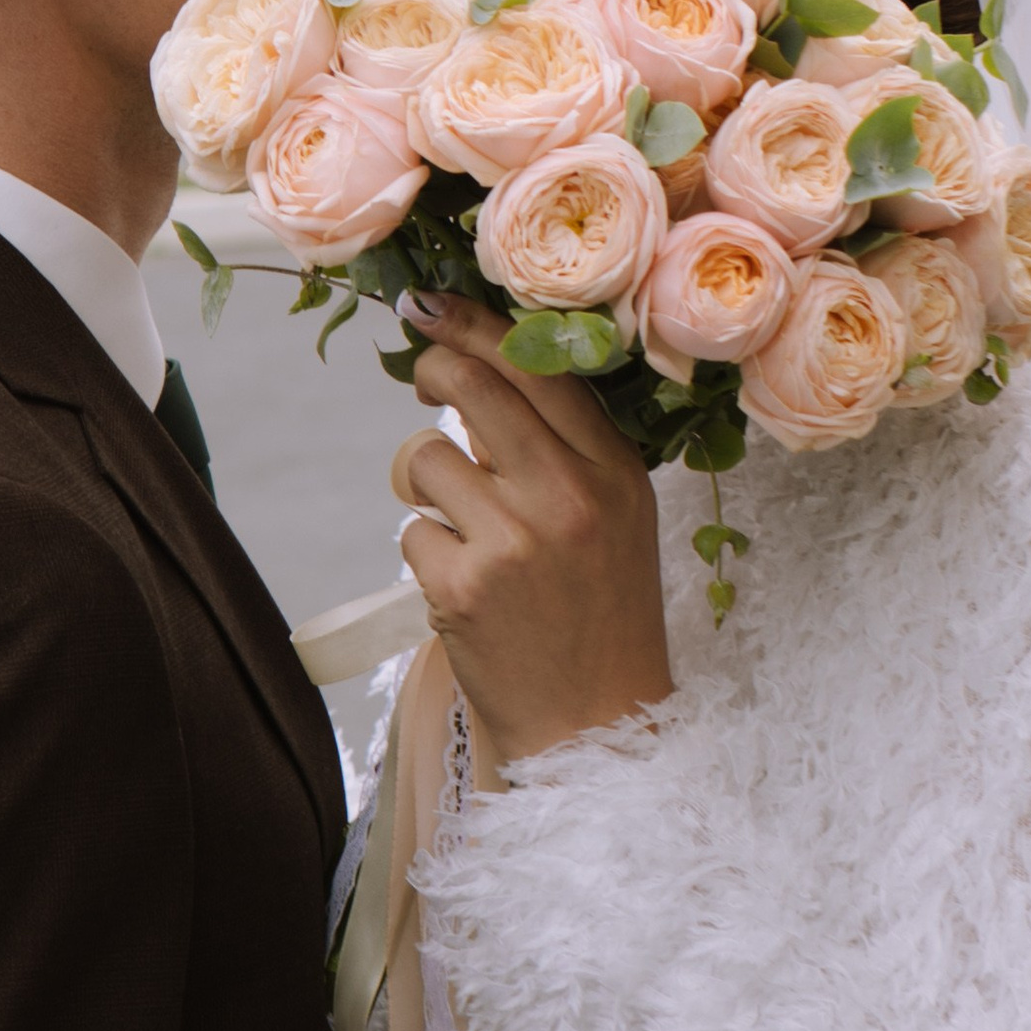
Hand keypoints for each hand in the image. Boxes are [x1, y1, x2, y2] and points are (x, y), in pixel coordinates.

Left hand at [389, 297, 670, 767]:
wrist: (598, 726)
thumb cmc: (604, 615)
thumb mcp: (619, 517)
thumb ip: (567, 448)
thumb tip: (485, 368)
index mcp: (612, 469)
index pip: (537, 364)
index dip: (474, 322)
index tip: (431, 304)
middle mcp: (567, 494)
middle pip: (468, 385)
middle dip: (431, 370)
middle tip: (422, 381)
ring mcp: (512, 540)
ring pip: (424, 457)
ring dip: (427, 486)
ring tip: (466, 529)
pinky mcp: (461, 588)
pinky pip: (410, 530)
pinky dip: (427, 551)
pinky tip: (465, 586)